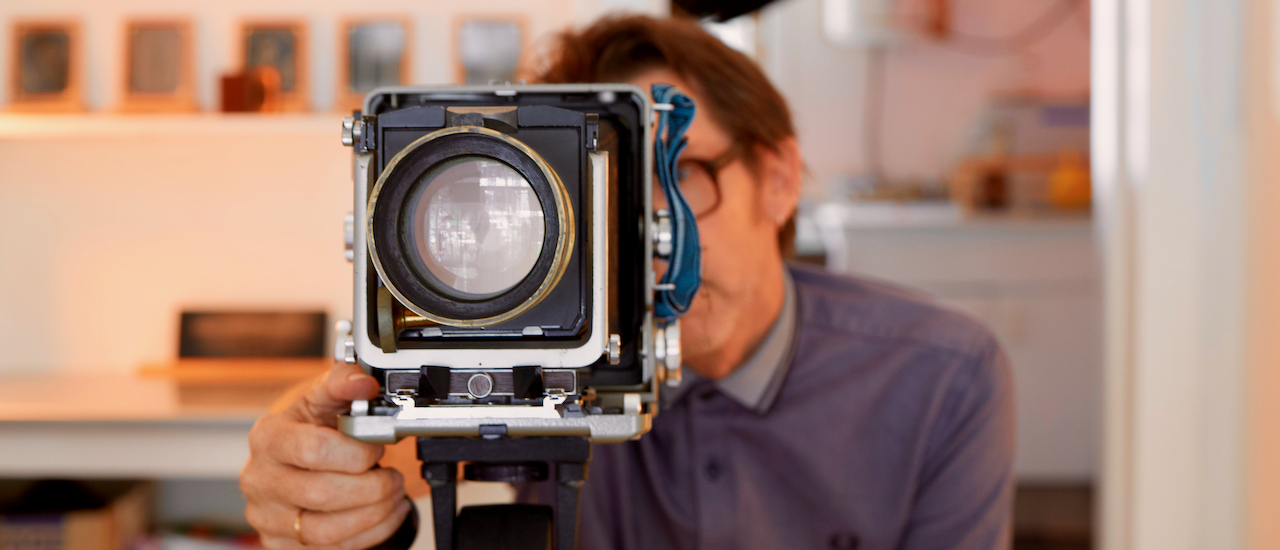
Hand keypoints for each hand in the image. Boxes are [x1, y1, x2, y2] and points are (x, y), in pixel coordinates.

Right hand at [241, 362, 409, 548]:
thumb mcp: (323, 397)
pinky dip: (368, 534)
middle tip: (394, 477)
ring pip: (327, 531)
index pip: (313, 450)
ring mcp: (267, 517)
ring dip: (373, 514)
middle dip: (372, 487)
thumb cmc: (309, 425)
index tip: (377, 448)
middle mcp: (259, 479)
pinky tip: (383, 514)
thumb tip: (363, 381)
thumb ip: (343, 382)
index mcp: (268, 438)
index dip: (356, 452)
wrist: (292, 455)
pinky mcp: (281, 544)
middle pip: (322, 494)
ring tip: (392, 495)